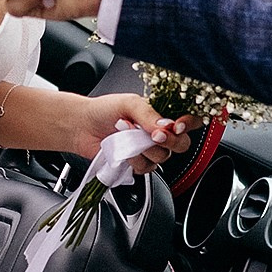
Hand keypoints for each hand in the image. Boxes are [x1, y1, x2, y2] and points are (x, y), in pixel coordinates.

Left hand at [65, 90, 191, 168]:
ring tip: (126, 135)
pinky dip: (134, 160)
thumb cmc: (103, 110)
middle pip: (182, 144)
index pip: (190, 120)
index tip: (177, 126)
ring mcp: (149, 150)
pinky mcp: (137, 164)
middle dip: (170, 141)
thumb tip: (167, 127)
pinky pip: (147, 168)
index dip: (189, 124)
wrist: (81, 126)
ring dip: (144, 148)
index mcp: (162, 114)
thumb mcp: (128, 103)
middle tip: (154, 135)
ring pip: (163, 158)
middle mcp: (159, 133)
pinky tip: (124, 150)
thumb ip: (149, 114)